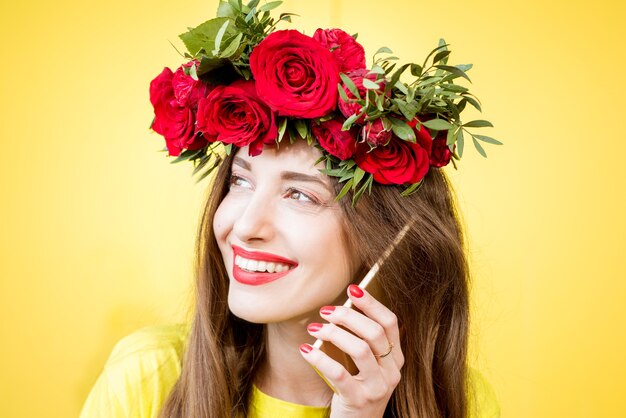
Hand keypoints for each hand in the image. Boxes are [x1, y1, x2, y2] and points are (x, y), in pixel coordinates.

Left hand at [299, 284, 403, 417]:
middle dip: (348, 316)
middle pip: (374, 333)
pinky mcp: (358, 400)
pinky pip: (339, 373)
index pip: (390, 323)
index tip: (353, 288)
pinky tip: (306, 349)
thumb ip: (363, 341)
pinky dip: (320, 358)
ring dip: (334, 334)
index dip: (372, 303)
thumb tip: (343, 308)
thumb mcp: (368, 367)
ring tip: (315, 328)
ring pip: (360, 350)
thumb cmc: (357, 389)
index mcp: (395, 359)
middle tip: (326, 311)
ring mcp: (377, 388)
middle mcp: (391, 372)